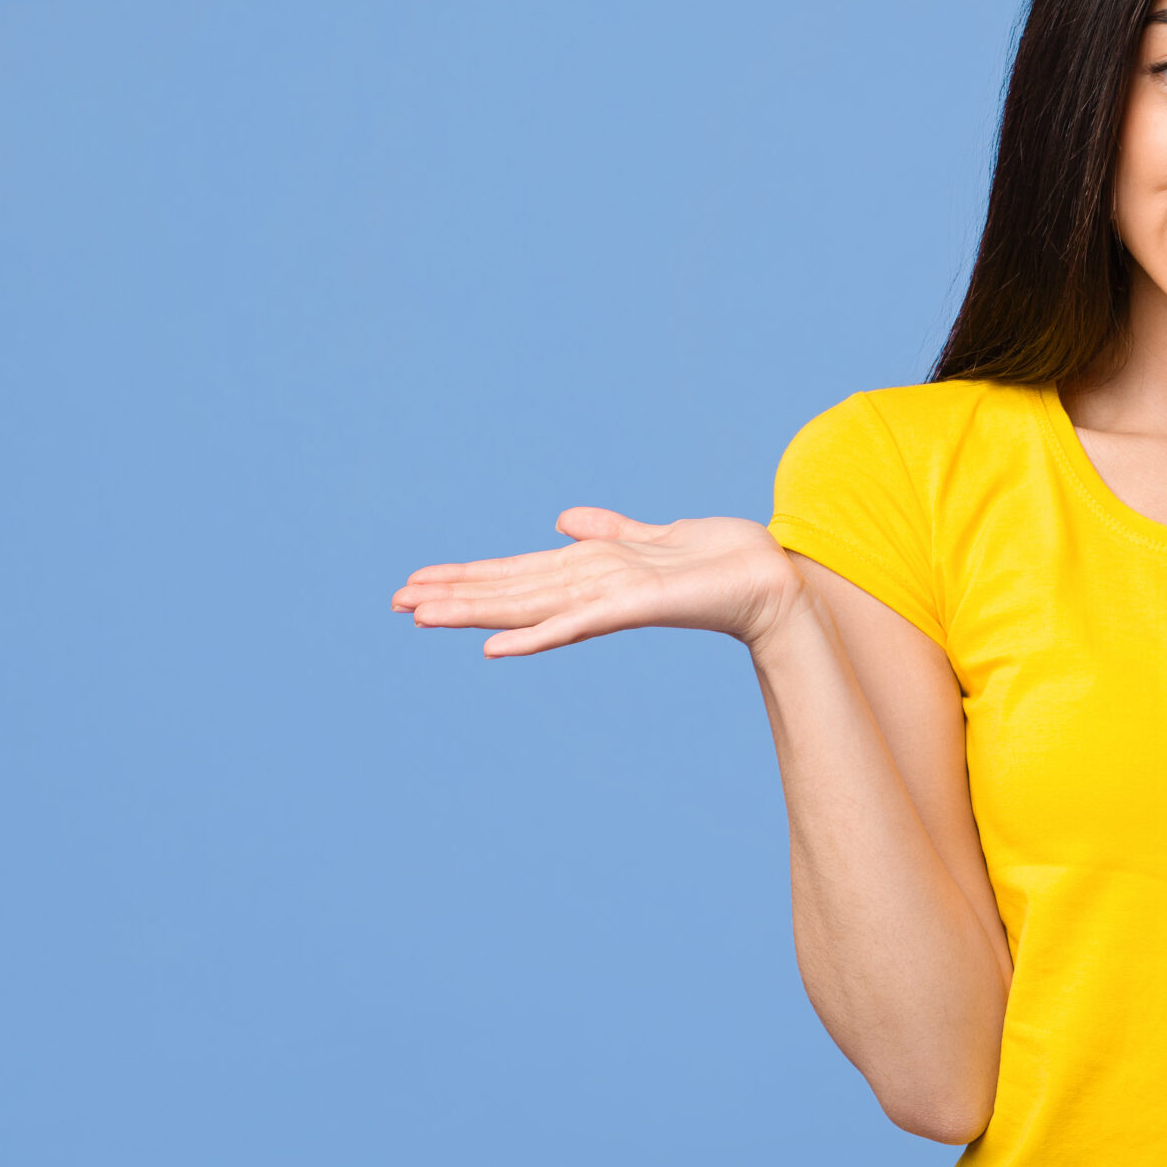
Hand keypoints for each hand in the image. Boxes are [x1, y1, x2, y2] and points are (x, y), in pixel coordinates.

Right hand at [391, 508, 805, 656]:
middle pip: (511, 591)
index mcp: (592, 571)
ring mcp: (609, 599)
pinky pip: (576, 624)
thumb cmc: (718, 562)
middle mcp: (592, 587)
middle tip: (396, 602)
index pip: (517, 573)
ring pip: (529, 605)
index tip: (417, 582)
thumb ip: (610, 528)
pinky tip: (495, 646)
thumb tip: (565, 519)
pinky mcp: (633, 606)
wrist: (770, 580)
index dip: (468, 576)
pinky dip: (537, 635)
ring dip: (476, 612)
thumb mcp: (655, 535)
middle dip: (454, 595)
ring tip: (423, 616)